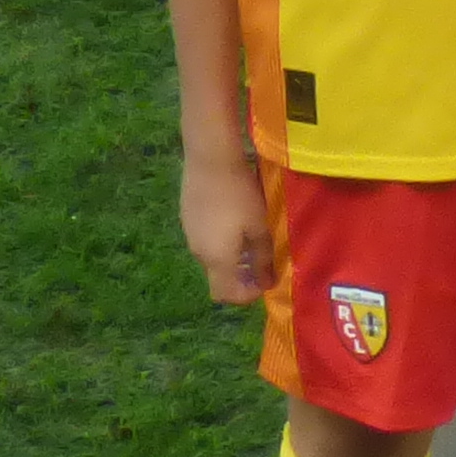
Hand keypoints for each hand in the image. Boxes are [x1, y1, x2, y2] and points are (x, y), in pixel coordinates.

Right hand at [180, 141, 269, 304]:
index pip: (225, 294)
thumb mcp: (259, 227)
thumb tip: (267, 282)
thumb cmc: (240, 195)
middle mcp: (198, 253)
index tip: (265, 282)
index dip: (246, 296)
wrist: (210, 160)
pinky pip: (205, 240)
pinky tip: (235, 220)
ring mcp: (190, 234)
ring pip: (211, 258)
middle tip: (263, 262)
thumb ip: (264, 257)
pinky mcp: (187, 218)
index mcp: (217, 259)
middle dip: (241, 277)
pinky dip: (221, 242)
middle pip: (218, 278)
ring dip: (231, 258)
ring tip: (252, 239)